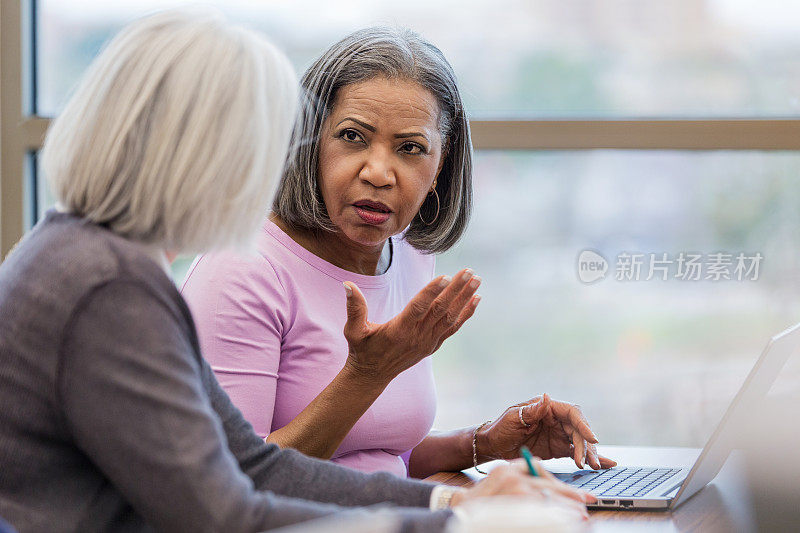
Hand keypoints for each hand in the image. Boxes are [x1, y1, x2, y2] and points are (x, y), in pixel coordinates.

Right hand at [342, 268, 480, 385]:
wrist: (372, 375)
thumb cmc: (361, 349)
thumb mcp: (354, 330)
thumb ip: (354, 307)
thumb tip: (347, 284)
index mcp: (399, 330)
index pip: (418, 307)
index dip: (431, 292)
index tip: (445, 276)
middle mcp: (417, 336)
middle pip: (440, 309)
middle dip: (456, 289)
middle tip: (470, 271)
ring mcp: (428, 342)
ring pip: (450, 317)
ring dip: (464, 298)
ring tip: (477, 280)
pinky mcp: (433, 345)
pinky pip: (453, 327)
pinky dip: (465, 314)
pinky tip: (476, 299)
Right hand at [451, 459, 593, 518]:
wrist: (460, 510)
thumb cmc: (482, 495)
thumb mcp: (500, 475)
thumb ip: (521, 468)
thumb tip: (543, 468)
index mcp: (511, 469)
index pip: (545, 475)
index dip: (567, 488)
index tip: (583, 496)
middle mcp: (514, 480)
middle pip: (551, 490)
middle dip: (572, 499)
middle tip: (588, 505)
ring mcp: (515, 495)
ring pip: (550, 503)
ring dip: (568, 511)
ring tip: (581, 517)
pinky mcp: (516, 509)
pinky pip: (541, 514)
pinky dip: (555, 518)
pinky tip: (564, 522)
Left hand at [478, 393, 616, 469]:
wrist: (492, 445)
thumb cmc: (500, 428)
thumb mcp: (513, 418)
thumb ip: (532, 411)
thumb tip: (546, 397)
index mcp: (547, 408)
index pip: (572, 413)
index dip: (584, 425)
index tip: (592, 438)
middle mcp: (556, 420)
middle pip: (579, 430)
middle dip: (586, 446)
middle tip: (587, 462)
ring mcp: (559, 434)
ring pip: (581, 442)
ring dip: (589, 454)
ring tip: (594, 466)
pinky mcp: (558, 448)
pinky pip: (576, 452)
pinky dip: (589, 458)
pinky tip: (603, 465)